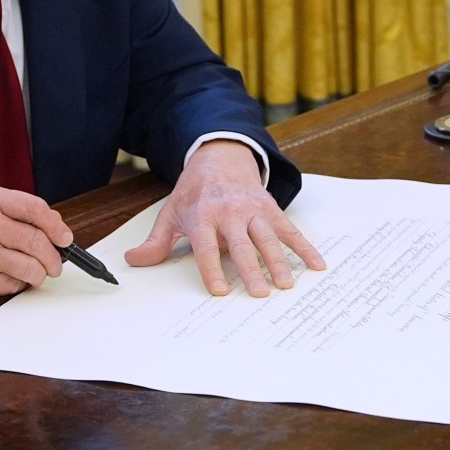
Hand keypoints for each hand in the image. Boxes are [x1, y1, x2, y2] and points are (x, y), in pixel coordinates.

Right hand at [0, 187, 75, 302]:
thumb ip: (16, 213)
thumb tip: (55, 229)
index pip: (35, 209)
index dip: (57, 225)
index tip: (65, 237)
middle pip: (37, 241)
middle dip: (54, 257)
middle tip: (56, 263)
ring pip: (31, 267)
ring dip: (40, 274)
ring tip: (36, 273)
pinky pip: (14, 285)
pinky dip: (18, 284)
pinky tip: (8, 277)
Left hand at [124, 141, 326, 296]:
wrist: (219, 155)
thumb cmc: (194, 191)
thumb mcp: (171, 212)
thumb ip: (157, 241)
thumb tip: (133, 261)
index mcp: (202, 216)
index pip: (206, 246)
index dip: (212, 268)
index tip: (219, 290)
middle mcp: (229, 213)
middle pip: (241, 245)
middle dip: (251, 269)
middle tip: (258, 293)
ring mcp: (252, 209)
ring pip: (267, 237)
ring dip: (278, 261)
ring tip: (285, 285)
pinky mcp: (270, 208)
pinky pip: (289, 229)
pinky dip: (304, 246)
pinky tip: (316, 264)